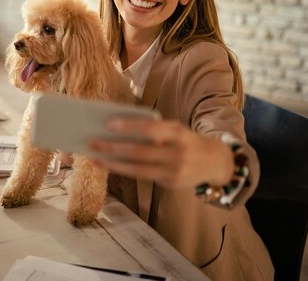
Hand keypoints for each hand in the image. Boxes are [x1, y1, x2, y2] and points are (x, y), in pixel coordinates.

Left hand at [88, 119, 233, 188]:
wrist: (216, 162)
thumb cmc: (186, 140)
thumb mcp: (175, 129)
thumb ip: (153, 130)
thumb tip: (116, 130)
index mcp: (177, 132)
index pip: (150, 128)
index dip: (129, 126)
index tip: (108, 124)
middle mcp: (177, 152)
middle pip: (139, 151)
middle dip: (113, 147)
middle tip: (91, 143)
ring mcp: (175, 170)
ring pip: (137, 169)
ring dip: (113, 164)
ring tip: (94, 158)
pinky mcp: (171, 183)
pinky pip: (143, 176)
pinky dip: (124, 171)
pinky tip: (109, 166)